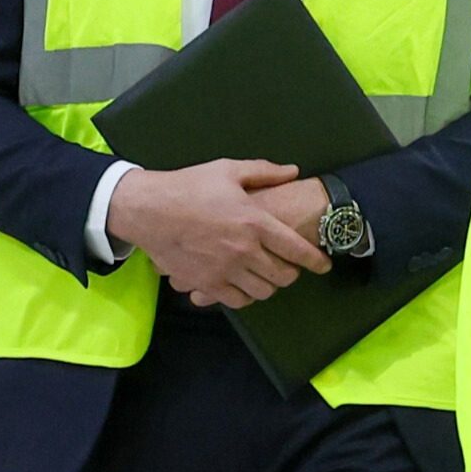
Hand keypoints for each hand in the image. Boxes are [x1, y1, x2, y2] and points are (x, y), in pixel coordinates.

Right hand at [105, 159, 331, 309]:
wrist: (146, 209)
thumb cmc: (188, 187)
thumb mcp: (228, 170)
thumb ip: (264, 172)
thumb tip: (293, 171)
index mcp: (255, 222)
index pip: (296, 249)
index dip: (315, 261)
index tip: (324, 265)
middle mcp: (244, 250)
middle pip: (283, 276)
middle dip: (292, 273)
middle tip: (290, 268)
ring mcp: (224, 270)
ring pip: (262, 291)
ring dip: (269, 285)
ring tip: (267, 276)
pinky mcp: (205, 283)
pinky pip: (236, 300)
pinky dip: (245, 296)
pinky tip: (244, 285)